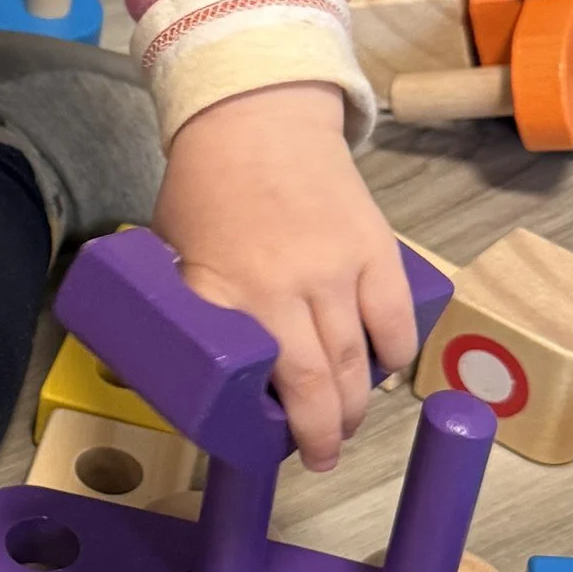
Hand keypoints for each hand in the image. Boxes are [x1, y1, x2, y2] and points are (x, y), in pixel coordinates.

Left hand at [153, 81, 414, 472]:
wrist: (257, 117)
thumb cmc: (207, 188)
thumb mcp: (176, 253)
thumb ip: (194, 305)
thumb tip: (182, 365)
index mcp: (222, 291)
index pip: (250, 382)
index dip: (269, 425)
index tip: (272, 449)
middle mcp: (281, 287)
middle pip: (316, 384)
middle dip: (324, 433)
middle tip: (322, 454)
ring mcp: (335, 269)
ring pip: (359, 362)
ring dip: (357, 405)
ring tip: (349, 422)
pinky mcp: (376, 249)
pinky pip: (397, 322)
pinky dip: (396, 357)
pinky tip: (385, 372)